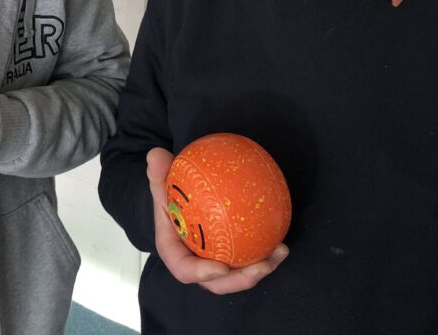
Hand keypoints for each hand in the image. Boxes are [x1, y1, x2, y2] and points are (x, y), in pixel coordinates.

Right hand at [147, 147, 287, 293]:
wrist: (178, 206)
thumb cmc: (168, 201)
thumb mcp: (159, 187)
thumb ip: (158, 174)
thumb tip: (156, 154)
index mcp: (176, 254)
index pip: (185, 270)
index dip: (202, 274)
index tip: (221, 267)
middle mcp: (197, 265)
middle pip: (219, 282)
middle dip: (241, 280)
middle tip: (261, 267)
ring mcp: (216, 264)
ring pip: (239, 275)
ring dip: (262, 268)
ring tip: (280, 251)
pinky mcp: (232, 258)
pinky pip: (249, 259)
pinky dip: (265, 252)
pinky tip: (281, 239)